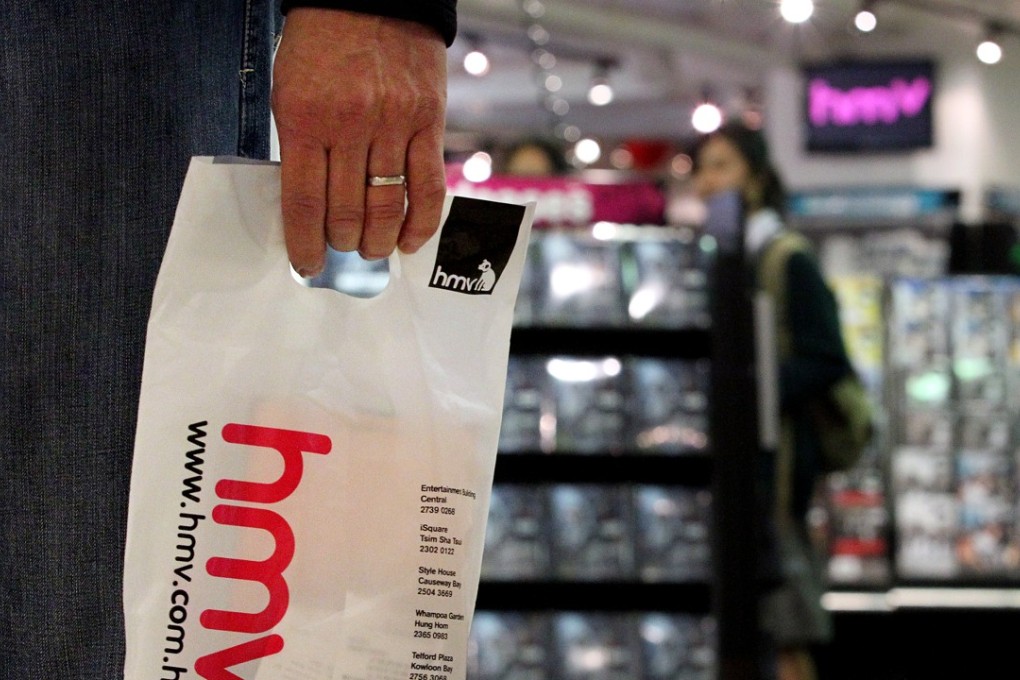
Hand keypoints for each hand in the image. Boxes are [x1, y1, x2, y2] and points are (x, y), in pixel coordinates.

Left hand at [272, 9, 447, 275]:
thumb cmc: (322, 44)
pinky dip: (420, 221)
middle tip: (341, 250)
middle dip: (342, 242)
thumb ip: (301, 146)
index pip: (304, 201)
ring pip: (387, 203)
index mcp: (305, 118)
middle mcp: (350, 125)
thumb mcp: (291, 90)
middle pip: (347, 210)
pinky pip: (428, 184)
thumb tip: (311, 206)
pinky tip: (408, 240)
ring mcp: (393, 123)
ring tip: (372, 250)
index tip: (305, 265)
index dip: (305, 243)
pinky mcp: (427, 120)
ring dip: (378, 239)